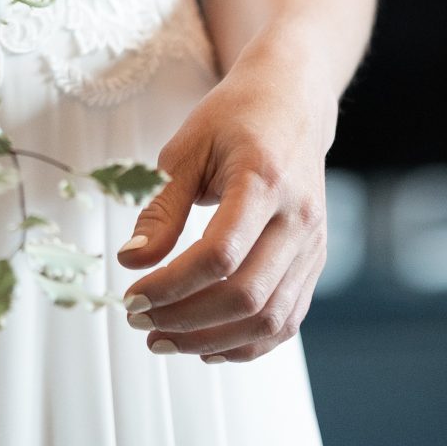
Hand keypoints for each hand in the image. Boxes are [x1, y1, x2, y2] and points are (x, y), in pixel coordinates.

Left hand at [116, 33, 334, 362]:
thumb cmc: (235, 117)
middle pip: (247, 296)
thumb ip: (162, 207)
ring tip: (164, 340)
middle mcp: (297, 218)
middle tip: (140, 322)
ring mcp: (313, 244)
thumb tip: (133, 260)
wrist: (293, 101)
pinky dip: (247, 343)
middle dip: (186, 321)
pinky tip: (206, 344)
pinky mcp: (315, 261)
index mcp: (264, 180)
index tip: (132, 294)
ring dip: (213, 341)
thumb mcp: (187, 148)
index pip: (220, 254)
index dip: (171, 285)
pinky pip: (287, 319)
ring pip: (271, 319)